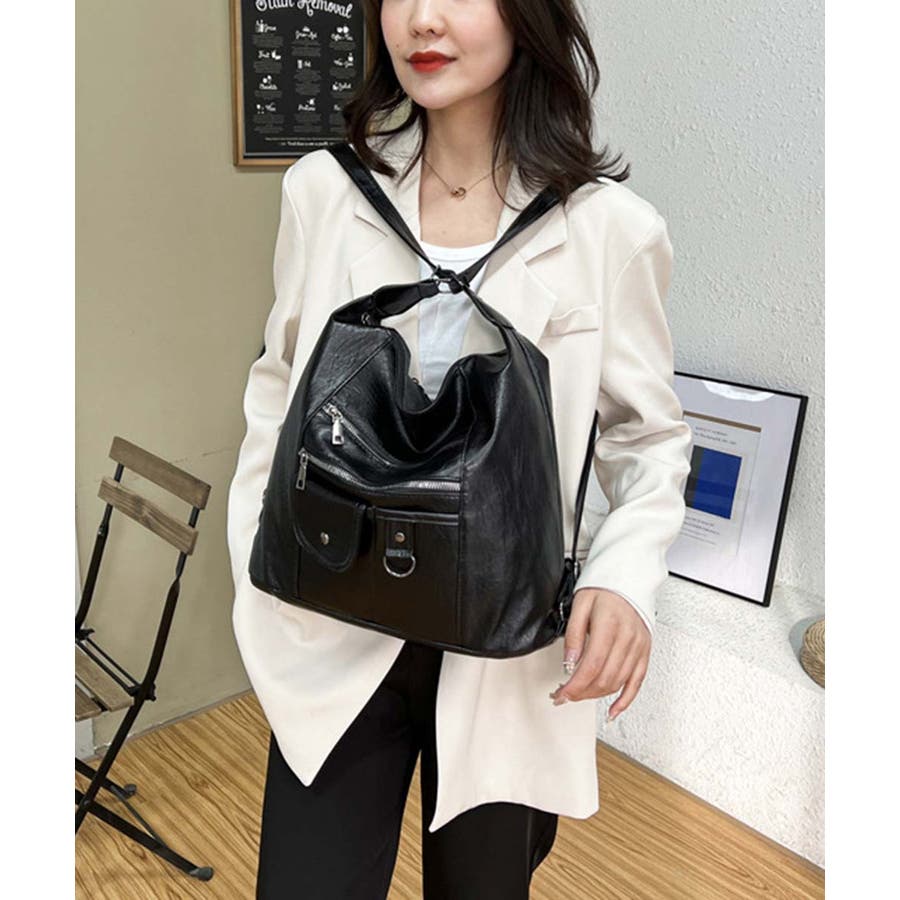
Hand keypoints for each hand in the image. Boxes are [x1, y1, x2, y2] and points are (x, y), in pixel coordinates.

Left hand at [549, 587, 650, 720]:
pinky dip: (625, 700)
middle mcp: (627, 638)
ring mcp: (639, 646)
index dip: (575, 685)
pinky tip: (613, 710)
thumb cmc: (604, 588)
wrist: (629, 577)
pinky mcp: (645, 652)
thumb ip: (574, 635)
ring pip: (618, 682)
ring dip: (597, 695)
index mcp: (609, 625)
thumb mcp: (580, 605)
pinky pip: (637, 682)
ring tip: (580, 696)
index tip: (561, 693)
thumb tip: (569, 663)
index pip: (591, 665)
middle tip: (565, 695)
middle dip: (582, 692)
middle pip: (604, 678)